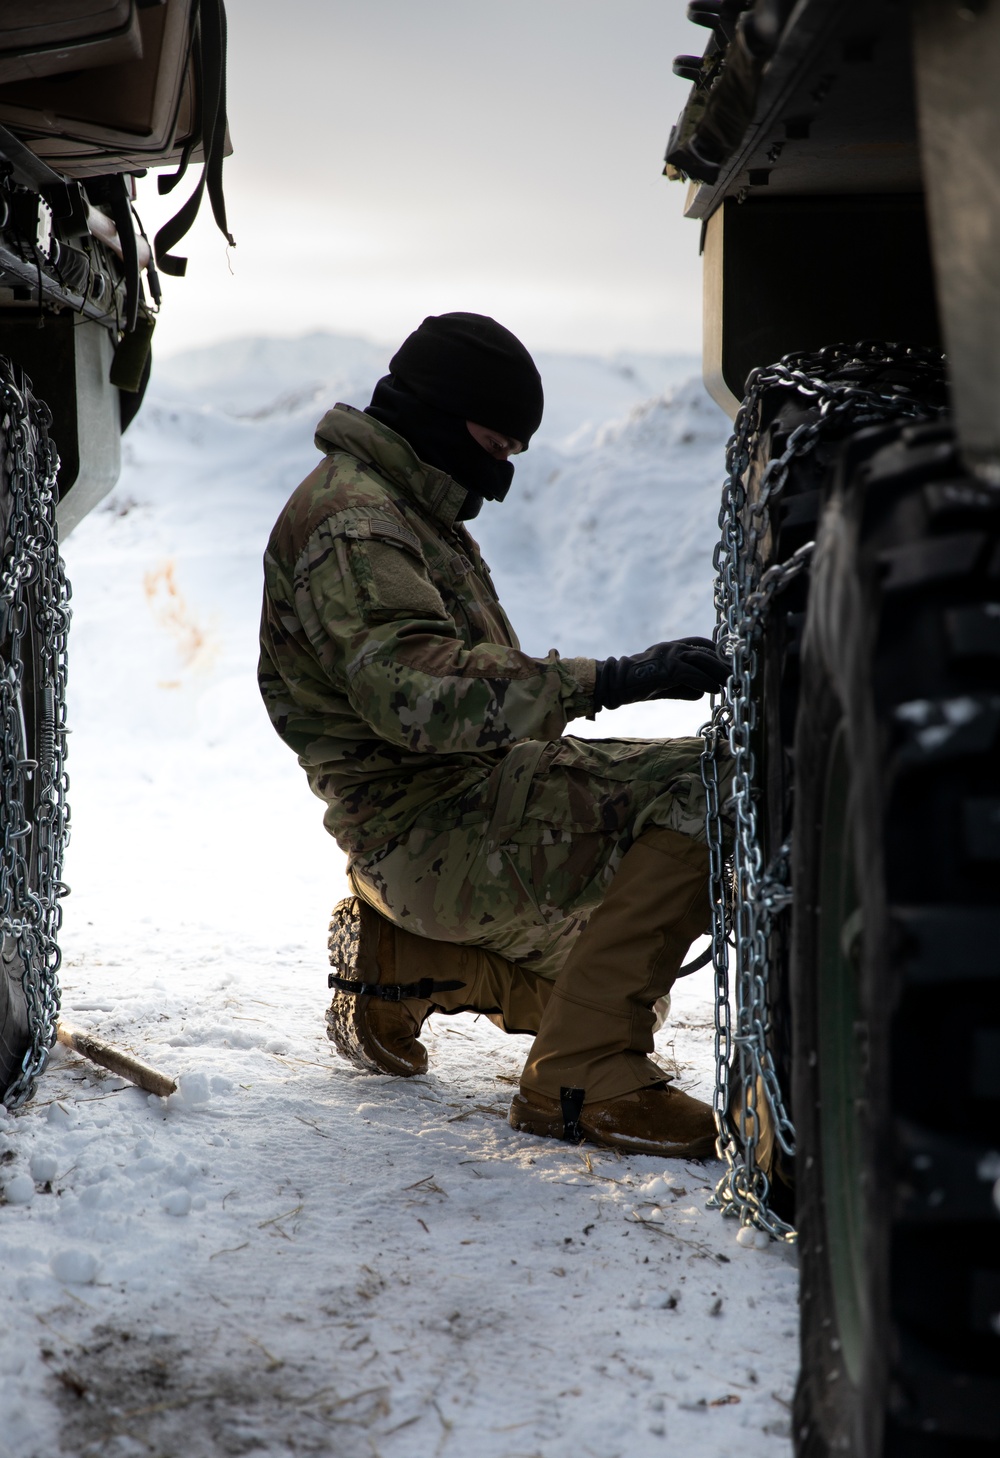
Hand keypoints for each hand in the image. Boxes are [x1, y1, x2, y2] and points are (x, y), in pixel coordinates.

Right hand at [593, 637, 727, 710]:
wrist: (615, 684)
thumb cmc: (639, 685)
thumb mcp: (666, 683)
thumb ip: (685, 685)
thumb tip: (704, 692)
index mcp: (673, 647)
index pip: (703, 644)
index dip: (718, 653)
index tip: (730, 664)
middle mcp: (674, 647)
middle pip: (707, 651)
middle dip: (724, 663)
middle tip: (738, 674)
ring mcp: (670, 655)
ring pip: (703, 660)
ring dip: (720, 672)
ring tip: (732, 683)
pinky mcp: (667, 668)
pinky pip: (692, 674)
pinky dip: (705, 682)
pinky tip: (715, 690)